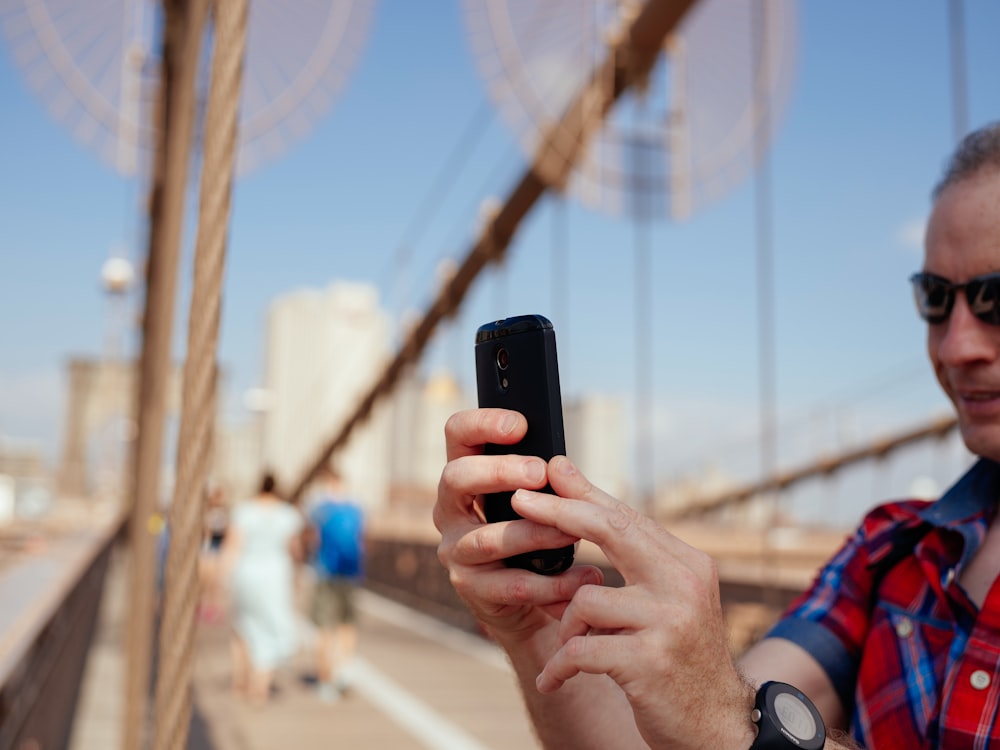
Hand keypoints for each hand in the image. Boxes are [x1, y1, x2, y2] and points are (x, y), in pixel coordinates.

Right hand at [434, 409, 603, 643]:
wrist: (531, 605)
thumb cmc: (535, 539)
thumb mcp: (543, 503)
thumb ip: (549, 484)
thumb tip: (560, 463)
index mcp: (467, 477)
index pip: (457, 435)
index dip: (481, 423)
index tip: (519, 424)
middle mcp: (450, 510)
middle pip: (456, 478)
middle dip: (498, 471)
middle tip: (539, 472)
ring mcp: (456, 550)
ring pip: (488, 538)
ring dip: (534, 532)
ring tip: (573, 533)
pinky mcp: (472, 589)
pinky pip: (512, 584)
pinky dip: (552, 583)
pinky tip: (582, 578)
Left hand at [515, 455, 756, 749]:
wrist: (718, 727)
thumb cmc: (679, 657)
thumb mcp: (668, 601)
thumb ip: (635, 557)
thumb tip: (590, 501)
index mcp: (688, 564)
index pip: (627, 517)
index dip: (583, 493)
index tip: (549, 470)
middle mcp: (685, 585)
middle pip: (610, 530)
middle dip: (558, 512)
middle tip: (519, 501)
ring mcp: (669, 622)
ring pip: (585, 599)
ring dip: (568, 627)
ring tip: (575, 648)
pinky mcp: (649, 661)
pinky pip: (579, 650)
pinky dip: (559, 665)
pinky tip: (554, 678)